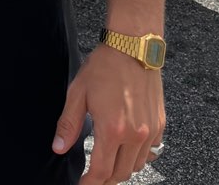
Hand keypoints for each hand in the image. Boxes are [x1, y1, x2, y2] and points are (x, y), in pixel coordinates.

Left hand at [52, 45, 164, 183]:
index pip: (101, 172)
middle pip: (120, 174)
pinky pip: (150, 151)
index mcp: (112, 130)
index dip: (89, 184)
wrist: (133, 47)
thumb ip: (69, 124)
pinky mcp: (160, 124)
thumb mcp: (78, 94)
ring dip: (122, 170)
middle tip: (92, 175)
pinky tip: (126, 148)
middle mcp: (135, 135)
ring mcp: (150, 131)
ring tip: (107, 163)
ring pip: (137, 166)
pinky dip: (138, 156)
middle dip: (105, 180)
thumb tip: (58, 147)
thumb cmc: (104, 67)